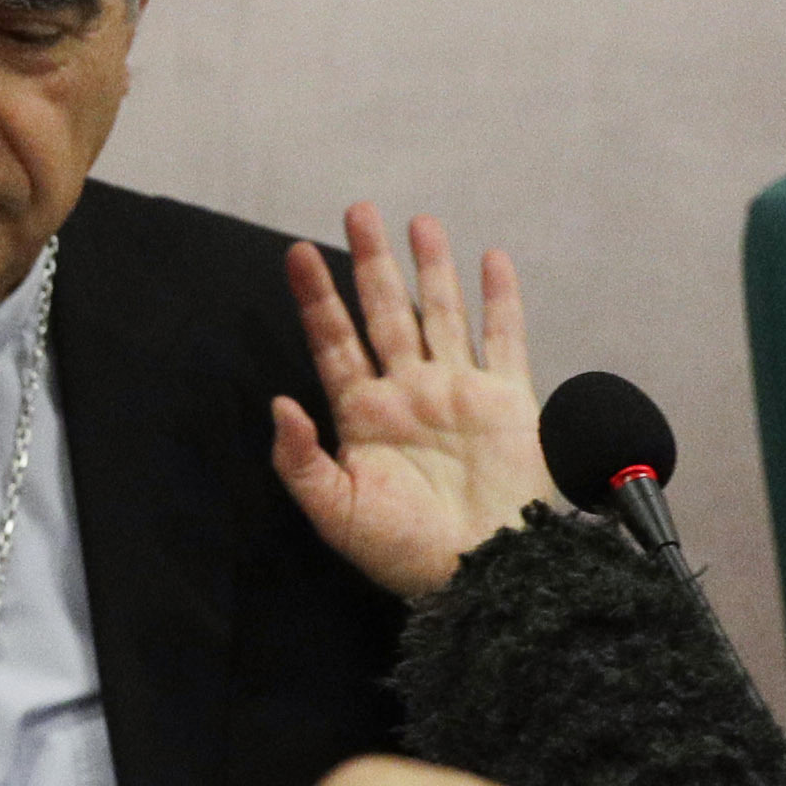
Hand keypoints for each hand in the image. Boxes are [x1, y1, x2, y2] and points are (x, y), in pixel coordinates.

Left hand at [271, 204, 551, 598]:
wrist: (482, 574)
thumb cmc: (405, 553)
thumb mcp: (335, 513)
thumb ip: (301, 460)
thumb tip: (278, 403)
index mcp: (364, 416)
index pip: (334, 341)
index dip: (316, 298)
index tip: (298, 254)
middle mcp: (409, 393)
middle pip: (385, 312)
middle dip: (371, 262)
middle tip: (358, 211)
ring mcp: (458, 393)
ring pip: (441, 314)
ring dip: (431, 269)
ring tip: (420, 222)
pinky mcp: (507, 402)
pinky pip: (505, 339)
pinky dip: (501, 300)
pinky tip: (492, 259)